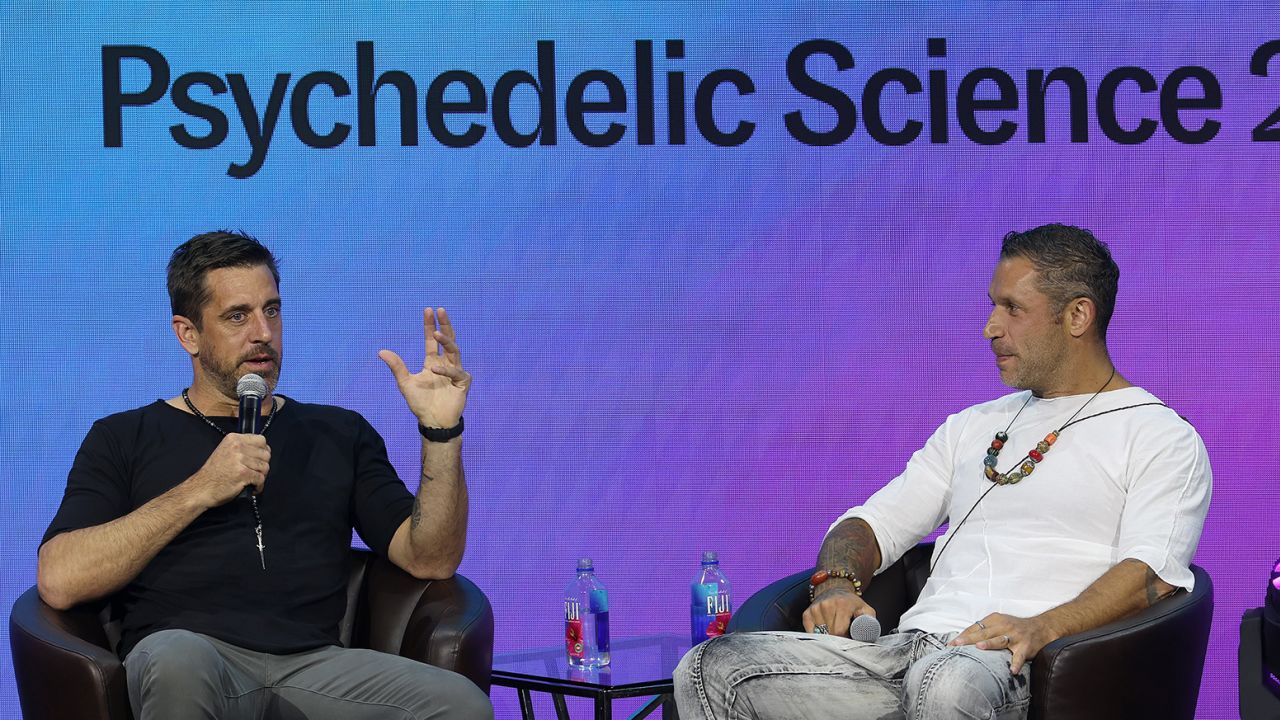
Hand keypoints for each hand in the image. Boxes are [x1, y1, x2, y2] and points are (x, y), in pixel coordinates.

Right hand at [187, 434, 270, 506]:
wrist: (201, 488)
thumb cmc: (213, 473)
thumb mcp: (225, 451)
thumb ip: (242, 448)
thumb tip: (263, 450)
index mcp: (233, 439)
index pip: (261, 440)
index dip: (263, 451)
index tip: (259, 459)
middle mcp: (237, 447)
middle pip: (266, 454)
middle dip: (263, 465)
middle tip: (255, 472)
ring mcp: (240, 460)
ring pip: (265, 467)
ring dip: (261, 476)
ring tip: (252, 481)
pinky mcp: (243, 473)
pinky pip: (261, 478)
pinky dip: (258, 486)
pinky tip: (252, 487)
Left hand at [379, 308, 471, 427]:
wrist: (433, 422)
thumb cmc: (420, 404)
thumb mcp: (405, 383)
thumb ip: (397, 367)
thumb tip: (381, 351)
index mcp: (433, 362)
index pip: (432, 341)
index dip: (430, 326)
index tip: (428, 311)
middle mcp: (445, 364)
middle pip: (448, 340)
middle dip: (444, 325)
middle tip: (439, 311)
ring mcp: (456, 372)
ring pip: (454, 351)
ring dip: (447, 341)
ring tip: (437, 333)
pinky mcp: (462, 382)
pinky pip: (456, 372)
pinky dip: (446, 370)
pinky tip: (435, 369)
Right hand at [802, 582, 876, 636]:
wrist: (835, 589)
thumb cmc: (852, 603)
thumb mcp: (865, 609)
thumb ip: (869, 619)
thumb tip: (866, 633)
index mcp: (842, 605)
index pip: (839, 631)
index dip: (845, 640)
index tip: (849, 640)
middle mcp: (826, 605)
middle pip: (830, 633)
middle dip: (837, 639)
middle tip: (844, 637)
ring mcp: (815, 608)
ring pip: (820, 634)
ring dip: (828, 637)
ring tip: (835, 632)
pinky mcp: (807, 613)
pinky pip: (810, 631)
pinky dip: (817, 635)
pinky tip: (825, 630)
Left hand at [948, 612, 1058, 673]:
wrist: (1043, 627)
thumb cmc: (1016, 627)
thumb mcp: (1000, 623)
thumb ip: (985, 629)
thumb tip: (964, 640)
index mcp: (995, 620)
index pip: (976, 627)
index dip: (963, 635)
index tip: (950, 644)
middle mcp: (1004, 626)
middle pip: (984, 632)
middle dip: (969, 639)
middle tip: (956, 645)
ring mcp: (1015, 636)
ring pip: (1000, 640)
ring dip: (989, 643)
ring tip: (979, 648)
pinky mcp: (1026, 647)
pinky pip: (1020, 656)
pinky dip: (1016, 663)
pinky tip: (1012, 670)